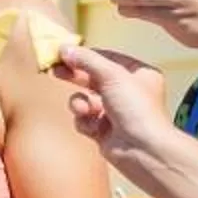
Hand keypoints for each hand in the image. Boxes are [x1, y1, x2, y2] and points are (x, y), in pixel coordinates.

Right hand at [53, 44, 176, 164]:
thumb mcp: (113, 75)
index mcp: (139, 75)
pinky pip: (84, 119)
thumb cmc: (137, 109)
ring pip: (85, 99)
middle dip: (75, 75)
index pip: (108, 58)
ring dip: (80, 103)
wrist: (142, 149)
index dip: (87, 55)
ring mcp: (116, 112)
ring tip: (83, 109)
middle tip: (55, 69)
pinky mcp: (104, 130)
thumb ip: (87, 60)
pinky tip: (93, 126)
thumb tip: (64, 48)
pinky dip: (85, 121)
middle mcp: (129, 92)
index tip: (64, 52)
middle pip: (94, 78)